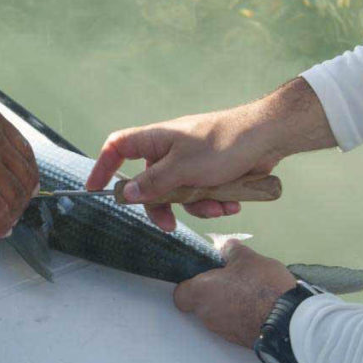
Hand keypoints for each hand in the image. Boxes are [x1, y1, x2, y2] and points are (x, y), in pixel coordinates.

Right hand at [85, 78, 334, 230]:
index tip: (95, 189)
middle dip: (163, 206)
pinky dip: (215, 200)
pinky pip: (202, 193)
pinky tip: (233, 202)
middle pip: (150, 183)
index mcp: (156, 140)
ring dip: (198, 206)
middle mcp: (170, 149)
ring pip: (179, 193)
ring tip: (219, 206)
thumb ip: (154, 183)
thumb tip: (129, 193)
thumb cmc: (224, 143)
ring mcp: (191, 160)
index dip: (103, 166)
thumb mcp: (184, 168)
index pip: (117, 147)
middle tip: (170, 225)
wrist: (268, 137)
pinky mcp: (210, 170)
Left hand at [173, 239, 296, 347]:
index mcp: (201, 293)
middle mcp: (207, 316)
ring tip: (249, 290)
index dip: (189, 284)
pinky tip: (258, 304)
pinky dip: (242, 315)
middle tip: (231, 278)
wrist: (288, 320)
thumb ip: (231, 250)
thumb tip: (225, 246)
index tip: (204, 275)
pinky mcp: (240, 341)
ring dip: (228, 303)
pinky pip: (234, 324)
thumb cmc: (261, 286)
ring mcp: (223, 331)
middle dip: (213, 292)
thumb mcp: (247, 258)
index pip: (180, 294)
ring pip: (218, 315)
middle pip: (200, 304)